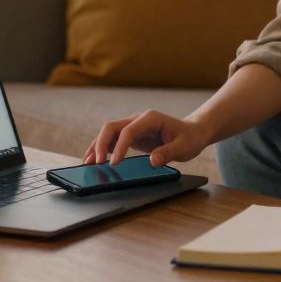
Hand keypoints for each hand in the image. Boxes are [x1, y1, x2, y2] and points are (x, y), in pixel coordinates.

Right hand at [83, 110, 210, 167]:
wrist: (193, 132)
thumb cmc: (190, 138)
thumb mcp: (184, 147)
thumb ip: (168, 152)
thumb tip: (153, 160)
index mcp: (150, 118)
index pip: (129, 130)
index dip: (119, 146)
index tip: (114, 163)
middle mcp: (138, 119)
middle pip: (112, 127)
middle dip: (101, 144)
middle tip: (96, 163)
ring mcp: (133, 126)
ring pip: (109, 132)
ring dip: (98, 146)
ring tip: (88, 163)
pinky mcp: (131, 135)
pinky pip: (113, 139)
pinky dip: (103, 148)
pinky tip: (95, 159)